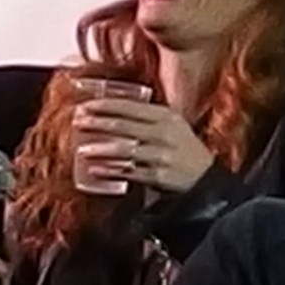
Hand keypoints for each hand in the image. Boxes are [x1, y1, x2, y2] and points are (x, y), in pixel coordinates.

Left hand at [74, 98, 215, 196]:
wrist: (206, 179)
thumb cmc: (184, 151)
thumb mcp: (172, 126)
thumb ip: (146, 117)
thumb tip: (111, 111)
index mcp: (165, 116)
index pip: (129, 106)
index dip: (105, 105)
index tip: (85, 106)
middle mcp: (164, 133)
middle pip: (124, 125)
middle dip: (97, 123)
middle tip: (78, 122)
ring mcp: (162, 155)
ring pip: (124, 149)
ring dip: (100, 149)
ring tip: (82, 149)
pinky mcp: (159, 176)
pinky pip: (129, 172)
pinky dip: (109, 171)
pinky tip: (95, 170)